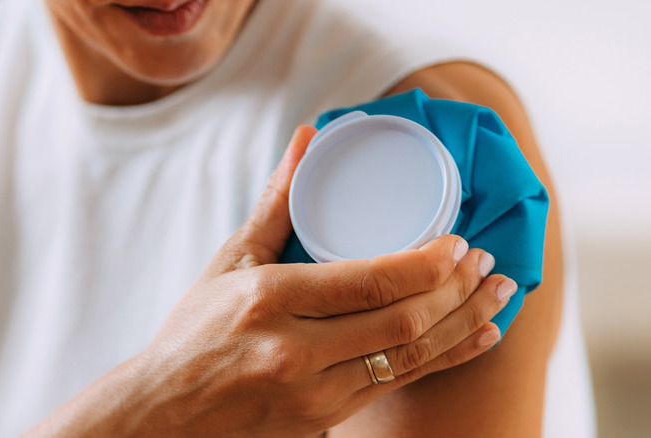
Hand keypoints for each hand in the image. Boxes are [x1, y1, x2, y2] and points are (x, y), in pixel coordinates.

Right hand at [125, 126, 515, 436]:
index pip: (369, 282)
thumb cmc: (195, 333)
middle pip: (401, 321)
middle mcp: (294, 351)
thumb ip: (276, 202)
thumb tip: (306, 138)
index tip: (460, 243)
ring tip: (498, 296)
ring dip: (463, 324)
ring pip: (409, 358)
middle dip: (458, 290)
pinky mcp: (325, 419)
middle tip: (489, 264)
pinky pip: (398, 387)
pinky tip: (475, 339)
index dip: (427, 263)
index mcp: (270, 300)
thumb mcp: (230, 262)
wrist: (167, 413)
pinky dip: (443, 360)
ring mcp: (313, 393)